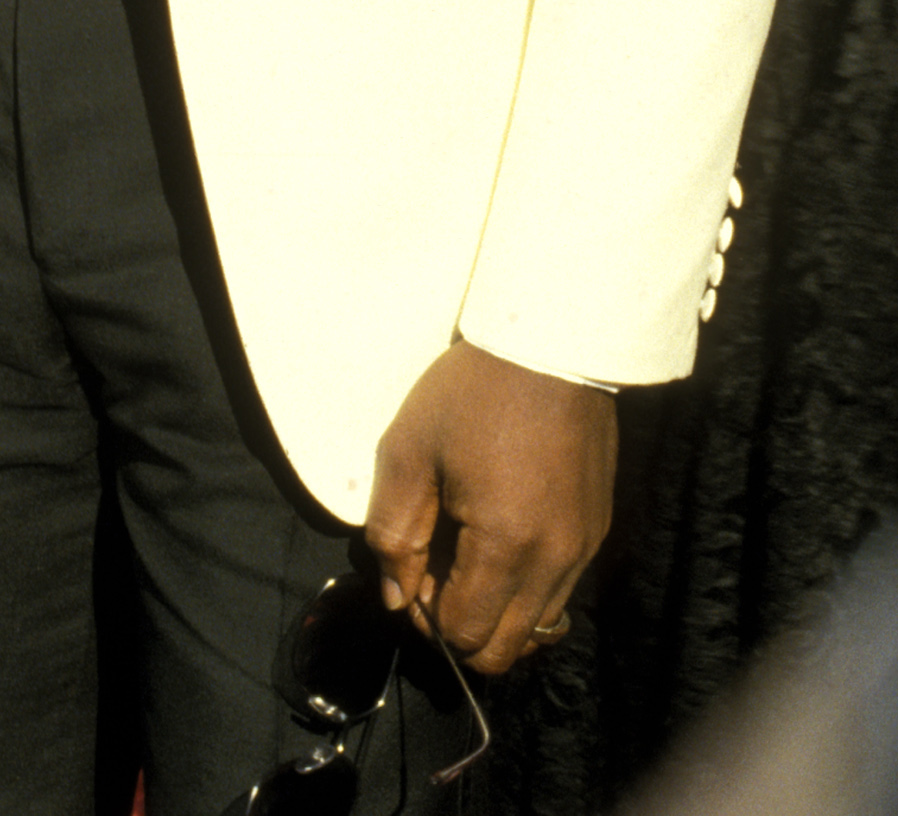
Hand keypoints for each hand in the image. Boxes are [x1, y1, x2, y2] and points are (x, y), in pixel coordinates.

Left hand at [364, 342, 615, 673]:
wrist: (550, 343)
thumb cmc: (473, 391)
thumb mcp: (408, 451)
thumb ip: (394, 533)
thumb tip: (398, 597)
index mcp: (507, 545)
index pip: (465, 633)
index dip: (427, 617)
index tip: (412, 571)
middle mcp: (556, 561)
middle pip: (506, 648)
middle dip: (461, 626)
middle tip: (435, 569)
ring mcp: (584, 548)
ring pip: (537, 626)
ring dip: (496, 610)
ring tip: (465, 550)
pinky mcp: (596, 530)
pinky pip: (560, 590)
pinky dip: (526, 587)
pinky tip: (499, 535)